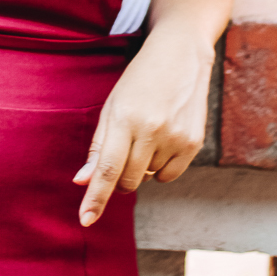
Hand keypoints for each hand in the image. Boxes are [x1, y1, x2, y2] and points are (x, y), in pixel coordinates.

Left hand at [73, 22, 213, 226]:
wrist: (180, 55)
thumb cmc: (139, 81)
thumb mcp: (113, 106)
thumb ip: (99, 146)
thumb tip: (83, 181)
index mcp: (125, 118)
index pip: (108, 169)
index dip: (96, 197)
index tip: (86, 220)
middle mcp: (152, 130)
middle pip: (128, 180)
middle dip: (120, 178)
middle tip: (123, 150)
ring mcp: (176, 137)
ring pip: (149, 178)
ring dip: (142, 166)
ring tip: (147, 131)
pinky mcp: (194, 143)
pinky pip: (169, 175)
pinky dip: (161, 167)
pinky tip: (163, 139)